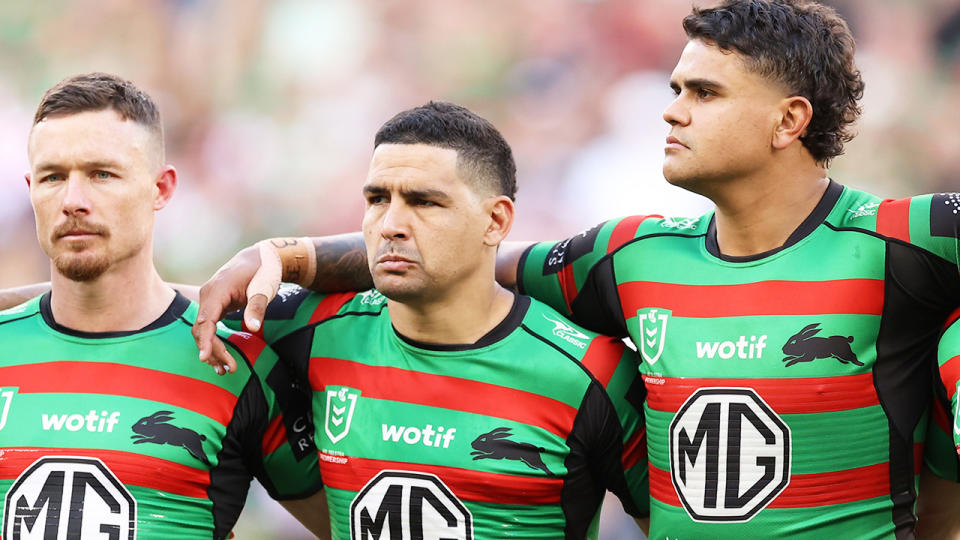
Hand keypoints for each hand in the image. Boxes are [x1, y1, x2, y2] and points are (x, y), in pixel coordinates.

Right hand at [192, 242, 281, 373]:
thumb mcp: (264, 288)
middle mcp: (208, 295)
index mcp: (217, 290)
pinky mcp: (215, 305)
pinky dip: (213, 341)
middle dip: (213, 350)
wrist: (262, 258)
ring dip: (212, 349)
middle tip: (229, 369)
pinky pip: (209, 326)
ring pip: (203, 330)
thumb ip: (257, 307)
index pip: (206, 320)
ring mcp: (210, 300)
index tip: (204, 358)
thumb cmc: (264, 271)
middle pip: (202, 329)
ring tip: (225, 369)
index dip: (205, 340)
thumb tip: (254, 328)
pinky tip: (221, 357)